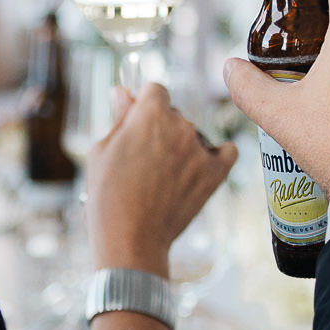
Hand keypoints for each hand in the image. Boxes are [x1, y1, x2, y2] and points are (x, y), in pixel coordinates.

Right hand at [84, 82, 236, 274]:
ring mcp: (201, 149)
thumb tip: (122, 91)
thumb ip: (119, 117)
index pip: (155, 90)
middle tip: (144, 160)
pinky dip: (218, 155)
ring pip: (193, 135)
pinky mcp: (215, 173)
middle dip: (160, 129)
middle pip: (174, 114)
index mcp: (150, 112)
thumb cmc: (108, 195)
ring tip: (163, 177)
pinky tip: (203, 165)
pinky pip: (227, 152)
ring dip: (182, 146)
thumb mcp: (102, 150)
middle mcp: (180, 125)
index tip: (137, 123)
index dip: (144, 106)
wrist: (130, 239)